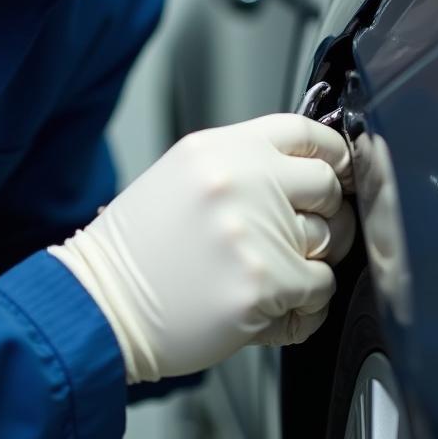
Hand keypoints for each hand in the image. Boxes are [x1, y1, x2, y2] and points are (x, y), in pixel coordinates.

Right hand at [49, 114, 354, 382]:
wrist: (99, 305)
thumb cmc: (139, 250)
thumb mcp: (186, 178)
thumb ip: (246, 167)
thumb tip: (313, 171)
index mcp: (222, 149)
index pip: (305, 132)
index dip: (333, 154)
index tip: (339, 171)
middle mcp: (242, 181)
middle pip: (328, 186)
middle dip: (328, 214)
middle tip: (305, 235)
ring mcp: (255, 232)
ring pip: (330, 242)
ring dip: (313, 263)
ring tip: (273, 275)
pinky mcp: (264, 283)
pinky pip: (319, 289)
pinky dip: (304, 305)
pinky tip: (272, 306)